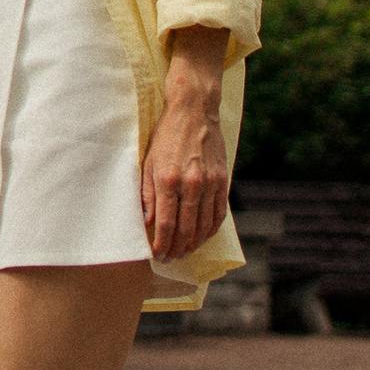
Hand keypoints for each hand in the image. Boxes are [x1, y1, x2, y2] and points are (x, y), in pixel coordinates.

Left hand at [140, 28, 231, 261]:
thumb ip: (147, 194)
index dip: (161, 245)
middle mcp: (191, 184)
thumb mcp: (148, 162)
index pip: (166, 224)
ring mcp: (210, 182)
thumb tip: (146, 222)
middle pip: (186, 230)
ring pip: (204, 225)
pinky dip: (211, 229)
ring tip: (185, 252)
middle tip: (170, 259)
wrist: (194, 110)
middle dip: (176, 249)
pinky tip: (202, 236)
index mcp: (168, 180)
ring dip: (194, 244)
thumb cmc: (166, 136)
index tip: (156, 255)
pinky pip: (219, 213)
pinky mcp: (223, 179)